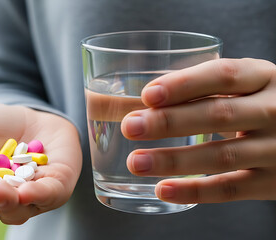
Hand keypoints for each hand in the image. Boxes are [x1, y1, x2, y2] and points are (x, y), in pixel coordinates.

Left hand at [121, 58, 275, 203]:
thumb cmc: (264, 106)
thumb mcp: (250, 87)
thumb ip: (210, 87)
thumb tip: (146, 99)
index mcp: (264, 78)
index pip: (224, 75)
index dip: (184, 85)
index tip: (147, 95)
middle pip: (218, 114)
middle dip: (169, 121)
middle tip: (131, 127)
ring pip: (222, 155)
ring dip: (173, 160)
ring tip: (136, 162)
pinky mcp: (274, 182)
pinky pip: (230, 188)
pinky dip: (194, 191)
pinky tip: (163, 189)